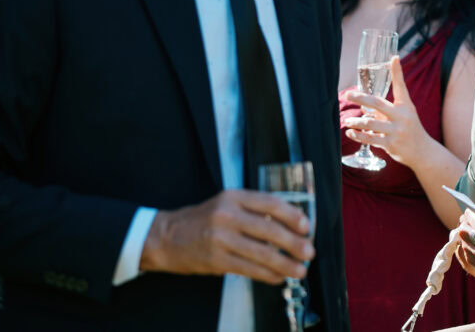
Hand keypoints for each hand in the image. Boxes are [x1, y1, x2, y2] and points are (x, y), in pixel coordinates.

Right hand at [139, 189, 313, 284]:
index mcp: (233, 197)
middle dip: (294, 243)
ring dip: (285, 264)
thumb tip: (289, 224)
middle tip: (309, 252)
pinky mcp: (217, 260)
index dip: (292, 215)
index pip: (270, 203)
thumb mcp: (226, 204)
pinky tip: (279, 277)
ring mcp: (221, 239)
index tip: (307, 226)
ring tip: (300, 270)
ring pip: (262, 254)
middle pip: (270, 229)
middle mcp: (228, 216)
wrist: (166, 237)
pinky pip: (249, 269)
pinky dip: (268, 275)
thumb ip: (253, 210)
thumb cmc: (202, 220)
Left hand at [343, 56, 431, 167]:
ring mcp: (396, 131)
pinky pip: (371, 139)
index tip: (394, 58)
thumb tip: (365, 104)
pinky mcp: (391, 144)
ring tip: (347, 120)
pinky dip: (358, 136)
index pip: (401, 86)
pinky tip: (350, 133)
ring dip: (356, 122)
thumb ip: (387, 108)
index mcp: (406, 106)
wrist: (422, 151)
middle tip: (348, 95)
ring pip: (371, 123)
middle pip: (378, 103)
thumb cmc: (410, 128)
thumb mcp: (404, 114)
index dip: (397, 71)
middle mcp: (402, 116)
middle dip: (361, 98)